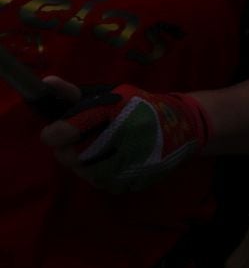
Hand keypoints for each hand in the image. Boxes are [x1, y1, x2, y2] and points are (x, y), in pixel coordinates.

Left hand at [42, 81, 209, 194]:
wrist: (183, 126)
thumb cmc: (142, 106)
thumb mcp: (111, 95)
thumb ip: (76, 94)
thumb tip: (46, 83)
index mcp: (113, 116)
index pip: (62, 132)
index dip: (54, 132)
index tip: (56, 130)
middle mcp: (121, 142)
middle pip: (70, 157)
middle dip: (69, 150)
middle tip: (80, 141)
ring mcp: (130, 166)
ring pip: (86, 174)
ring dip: (85, 164)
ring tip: (97, 151)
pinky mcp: (137, 181)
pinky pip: (105, 184)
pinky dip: (103, 175)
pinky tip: (112, 162)